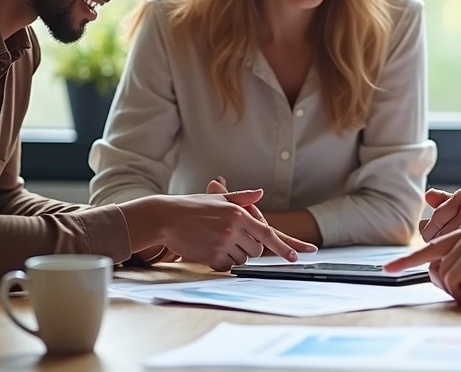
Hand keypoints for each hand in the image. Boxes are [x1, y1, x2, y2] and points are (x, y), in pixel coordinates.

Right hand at [121, 190, 299, 271]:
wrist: (165, 218)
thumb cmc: (192, 206)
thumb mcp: (218, 198)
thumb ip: (242, 198)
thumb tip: (260, 193)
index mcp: (238, 213)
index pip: (267, 233)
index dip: (283, 246)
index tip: (295, 257)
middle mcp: (234, 229)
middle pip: (256, 249)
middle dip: (250, 248)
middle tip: (234, 240)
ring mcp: (223, 244)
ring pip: (243, 259)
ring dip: (236, 255)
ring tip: (218, 242)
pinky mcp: (211, 257)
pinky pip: (227, 266)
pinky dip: (222, 262)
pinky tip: (210, 250)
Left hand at [386, 220, 460, 304]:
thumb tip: (440, 273)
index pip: (432, 244)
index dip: (408, 259)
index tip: (388, 268)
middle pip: (431, 257)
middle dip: (422, 273)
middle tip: (428, 284)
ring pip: (441, 271)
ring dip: (450, 287)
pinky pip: (450, 278)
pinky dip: (456, 291)